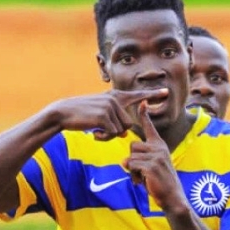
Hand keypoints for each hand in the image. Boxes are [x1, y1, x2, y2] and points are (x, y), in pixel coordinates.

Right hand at [47, 89, 166, 140]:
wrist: (63, 113)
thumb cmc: (81, 115)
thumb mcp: (100, 115)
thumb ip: (114, 120)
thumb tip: (123, 134)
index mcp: (115, 96)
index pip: (137, 95)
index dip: (153, 94)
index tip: (167, 92)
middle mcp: (115, 99)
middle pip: (128, 124)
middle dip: (116, 132)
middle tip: (100, 130)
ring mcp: (110, 106)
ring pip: (120, 130)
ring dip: (108, 135)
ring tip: (95, 129)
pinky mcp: (104, 116)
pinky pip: (112, 134)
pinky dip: (103, 138)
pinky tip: (93, 133)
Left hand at [123, 101, 185, 209]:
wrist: (173, 197)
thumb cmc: (160, 183)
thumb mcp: (152, 166)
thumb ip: (141, 159)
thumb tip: (124, 160)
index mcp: (159, 146)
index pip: (150, 127)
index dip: (145, 115)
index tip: (142, 102)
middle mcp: (159, 148)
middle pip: (132, 145)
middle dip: (132, 160)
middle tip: (142, 173)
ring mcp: (156, 157)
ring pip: (131, 157)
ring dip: (132, 170)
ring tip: (143, 178)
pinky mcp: (152, 166)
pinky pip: (132, 165)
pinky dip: (133, 176)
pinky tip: (142, 182)